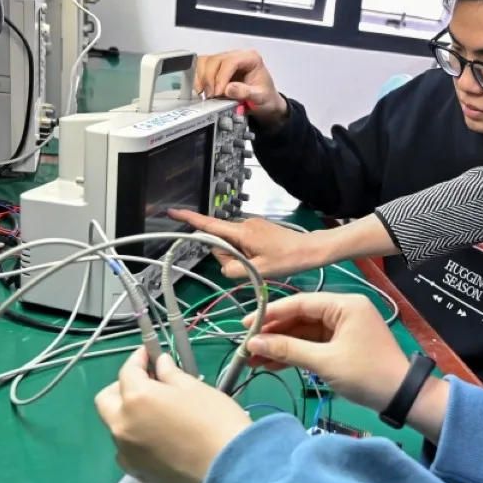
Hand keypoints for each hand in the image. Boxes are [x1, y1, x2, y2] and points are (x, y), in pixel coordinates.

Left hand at [94, 349, 252, 482]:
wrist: (229, 468)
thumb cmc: (216, 421)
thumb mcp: (196, 389)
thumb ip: (170, 375)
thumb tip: (160, 364)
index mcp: (137, 398)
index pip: (127, 371)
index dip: (138, 359)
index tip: (149, 354)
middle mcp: (122, 424)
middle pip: (106, 399)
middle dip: (121, 387)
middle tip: (146, 384)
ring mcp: (126, 451)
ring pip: (116, 426)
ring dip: (129, 415)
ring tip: (157, 415)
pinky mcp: (135, 472)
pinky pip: (126, 450)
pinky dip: (135, 440)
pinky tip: (158, 440)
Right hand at [168, 210, 324, 277]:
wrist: (311, 249)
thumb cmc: (287, 259)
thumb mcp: (258, 270)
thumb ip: (233, 269)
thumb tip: (224, 264)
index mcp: (241, 232)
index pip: (209, 224)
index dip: (189, 219)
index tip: (172, 212)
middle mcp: (244, 224)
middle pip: (220, 240)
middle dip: (228, 254)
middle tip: (251, 264)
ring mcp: (252, 225)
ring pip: (232, 243)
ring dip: (239, 255)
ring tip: (261, 261)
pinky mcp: (258, 229)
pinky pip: (242, 241)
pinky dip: (246, 252)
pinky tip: (263, 257)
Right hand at [194, 50, 288, 129]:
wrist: (265, 103)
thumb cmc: (266, 99)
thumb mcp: (260, 98)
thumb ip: (245, 93)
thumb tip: (228, 89)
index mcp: (251, 58)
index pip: (231, 61)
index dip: (222, 76)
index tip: (218, 93)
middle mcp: (237, 55)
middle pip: (216, 60)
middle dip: (210, 79)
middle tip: (211, 96)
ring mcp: (226, 60)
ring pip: (206, 61)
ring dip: (202, 78)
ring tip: (206, 94)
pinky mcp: (217, 67)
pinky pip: (202, 67)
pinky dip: (198, 78)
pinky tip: (201, 90)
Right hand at [244, 293, 409, 411]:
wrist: (401, 396)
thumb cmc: (366, 374)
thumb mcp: (324, 362)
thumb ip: (288, 349)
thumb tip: (253, 343)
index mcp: (345, 304)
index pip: (301, 302)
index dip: (271, 314)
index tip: (245, 325)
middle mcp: (345, 310)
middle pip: (301, 317)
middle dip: (274, 333)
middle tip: (246, 347)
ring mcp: (344, 328)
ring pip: (304, 333)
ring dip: (281, 346)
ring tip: (253, 360)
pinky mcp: (343, 344)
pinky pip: (313, 344)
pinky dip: (295, 354)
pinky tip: (272, 365)